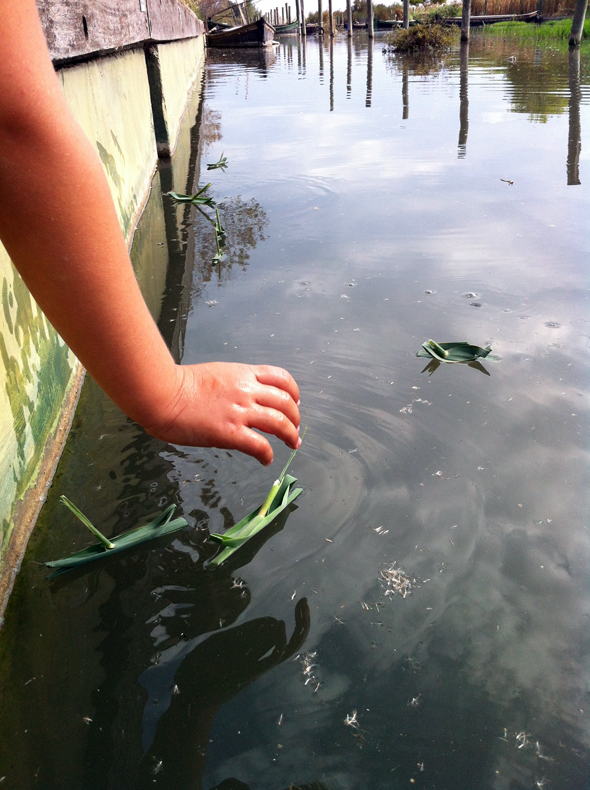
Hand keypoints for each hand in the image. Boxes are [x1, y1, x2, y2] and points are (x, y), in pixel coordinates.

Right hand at [144, 362, 300, 465]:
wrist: (162, 394)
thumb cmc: (179, 385)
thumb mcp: (215, 375)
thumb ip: (233, 385)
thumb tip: (241, 400)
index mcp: (243, 374)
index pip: (281, 378)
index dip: (293, 392)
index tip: (294, 402)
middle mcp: (246, 390)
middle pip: (286, 402)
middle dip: (295, 417)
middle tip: (295, 429)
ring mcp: (239, 411)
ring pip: (279, 423)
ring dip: (290, 435)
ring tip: (292, 443)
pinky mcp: (230, 432)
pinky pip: (259, 445)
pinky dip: (267, 454)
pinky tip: (266, 459)